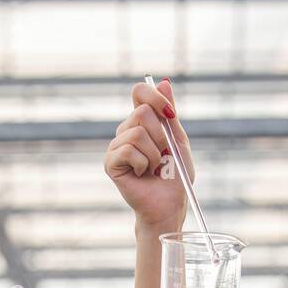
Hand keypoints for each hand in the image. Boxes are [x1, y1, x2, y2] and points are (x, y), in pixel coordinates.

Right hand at [105, 78, 194, 231]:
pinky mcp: (110, 162)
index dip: (156, 98)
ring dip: (154, 153)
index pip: (140, 92)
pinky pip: (128, 150)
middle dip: (161, 136)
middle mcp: (126, 130)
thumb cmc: (175, 176)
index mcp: (142, 122)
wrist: (169, 205)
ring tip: (154, 168)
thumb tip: (164, 82)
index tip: (171, 116)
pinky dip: (143, 163)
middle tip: (163, 155)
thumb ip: (169, 113)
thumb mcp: (178, 140)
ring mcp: (116, 146)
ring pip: (136, 132)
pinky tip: (142, 174)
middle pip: (142, 112)